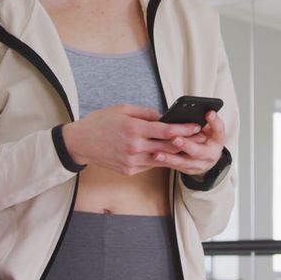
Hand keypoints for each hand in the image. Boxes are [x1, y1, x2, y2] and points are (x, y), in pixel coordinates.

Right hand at [60, 104, 201, 175]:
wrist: (80, 142)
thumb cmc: (100, 122)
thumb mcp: (122, 109)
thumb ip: (145, 113)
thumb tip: (163, 116)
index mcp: (134, 129)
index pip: (166, 130)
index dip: (184, 129)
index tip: (196, 126)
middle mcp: (134, 147)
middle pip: (168, 147)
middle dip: (186, 142)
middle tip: (200, 138)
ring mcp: (132, 161)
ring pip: (161, 158)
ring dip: (175, 153)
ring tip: (188, 146)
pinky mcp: (129, 170)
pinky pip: (150, 164)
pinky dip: (159, 158)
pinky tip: (168, 154)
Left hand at [151, 110, 225, 178]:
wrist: (209, 157)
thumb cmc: (207, 137)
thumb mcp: (210, 127)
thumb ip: (204, 120)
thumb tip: (195, 111)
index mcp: (218, 139)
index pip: (218, 129)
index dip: (214, 121)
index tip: (208, 113)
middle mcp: (211, 154)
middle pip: (199, 151)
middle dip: (186, 145)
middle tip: (174, 138)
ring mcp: (200, 165)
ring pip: (184, 163)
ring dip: (170, 158)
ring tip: (158, 154)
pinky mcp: (189, 170)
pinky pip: (176, 167)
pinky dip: (165, 162)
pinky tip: (155, 158)